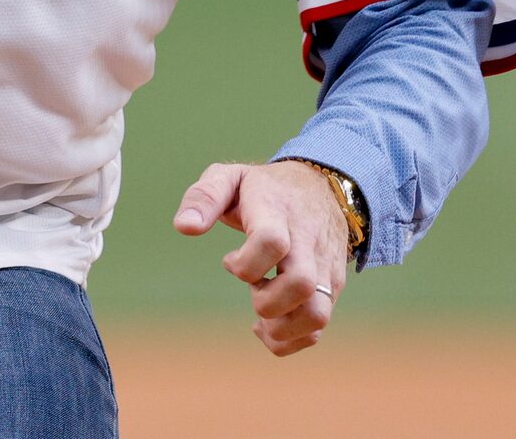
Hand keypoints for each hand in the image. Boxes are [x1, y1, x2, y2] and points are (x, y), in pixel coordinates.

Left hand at [173, 160, 350, 356]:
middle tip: (252, 286)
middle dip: (265, 301)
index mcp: (277, 212)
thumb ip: (203, 197)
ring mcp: (324, 266)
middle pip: (300, 284)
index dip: (245, 264)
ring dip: (281, 327)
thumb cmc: (264, 188)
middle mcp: (307, 241)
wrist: (321, 185)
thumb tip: (183, 227)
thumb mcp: (229, 178)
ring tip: (262, 311)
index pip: (272, 242)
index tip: (229, 261)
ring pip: (317, 314)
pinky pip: (319, 326)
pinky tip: (271, 324)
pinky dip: (291, 338)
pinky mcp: (332, 285)